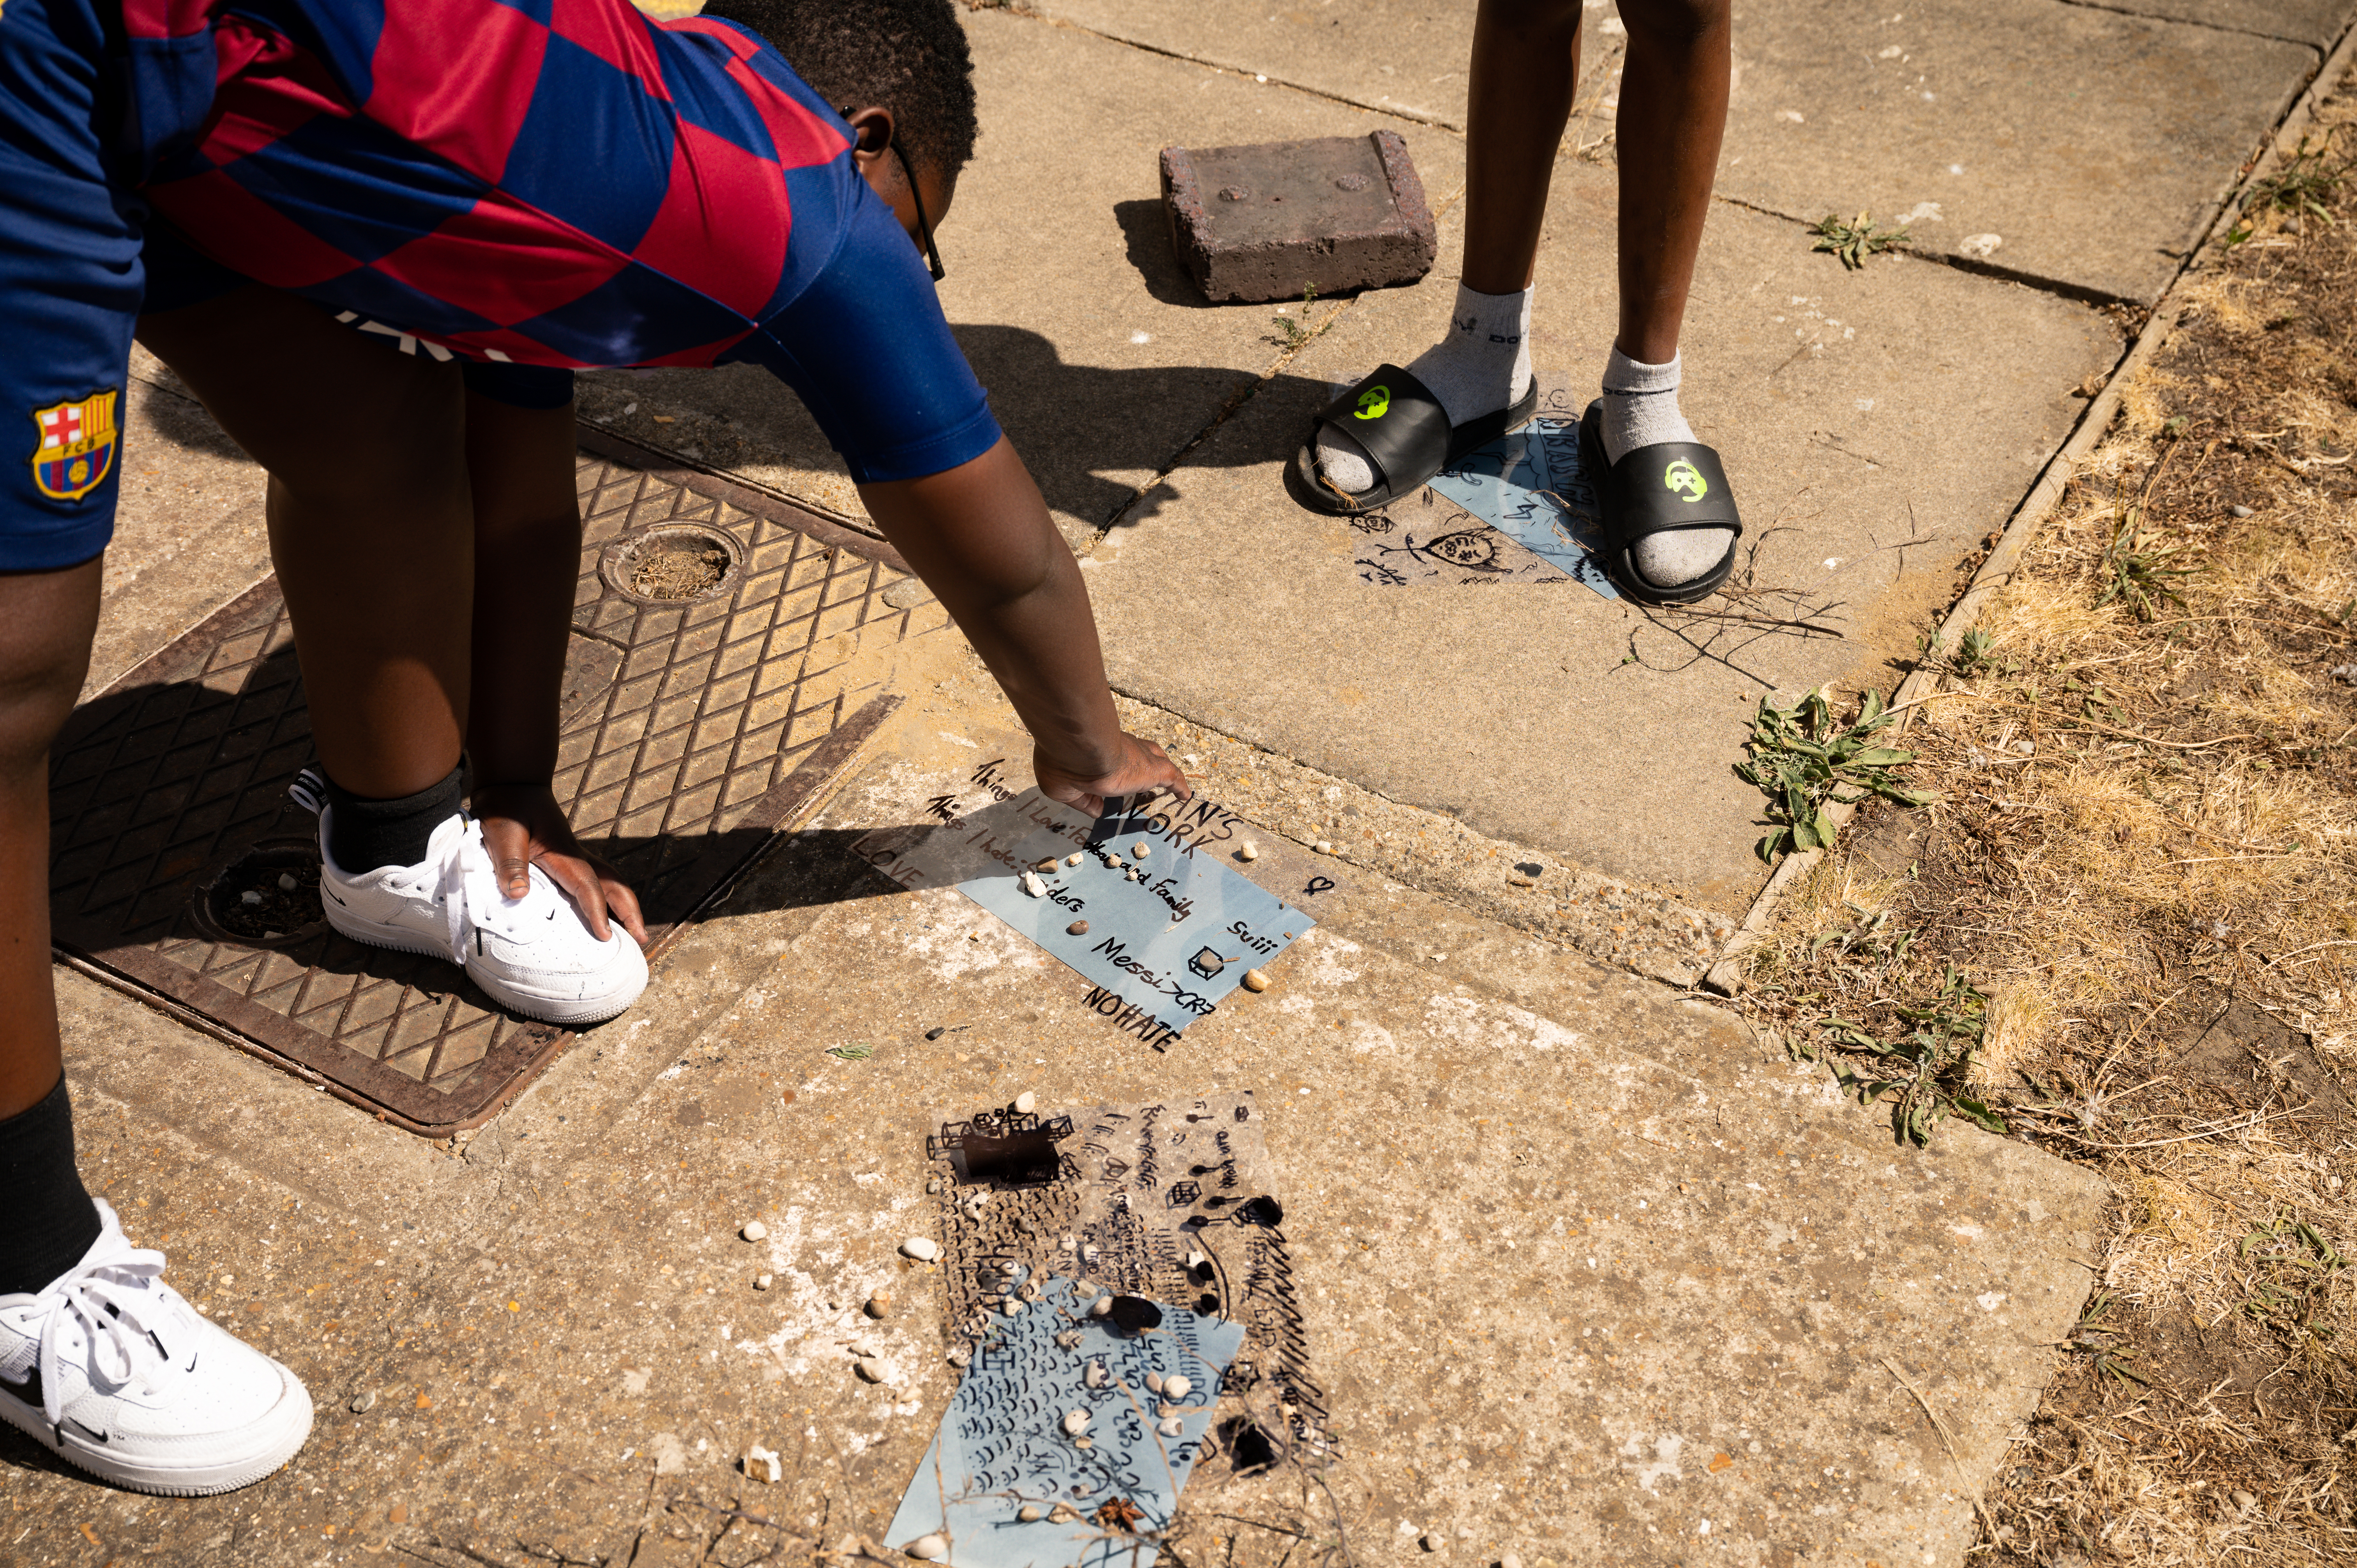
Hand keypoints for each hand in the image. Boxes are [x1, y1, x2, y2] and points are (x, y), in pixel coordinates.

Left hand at [470, 782, 647, 945]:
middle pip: (612, 882)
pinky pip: (594, 879)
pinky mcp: (566, 855)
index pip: (586, 885)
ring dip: (623, 904)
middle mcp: (574, 854)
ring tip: (632, 929)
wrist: (513, 781)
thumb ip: (510, 862)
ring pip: (608, 880)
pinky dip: (607, 897)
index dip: (597, 911)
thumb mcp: (503, 832)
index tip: (605, 936)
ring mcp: (573, 854)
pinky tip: (605, 910)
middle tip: (641, 937)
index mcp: (561, 852)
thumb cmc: (506, 806)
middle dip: (629, 910)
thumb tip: (518, 894)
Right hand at [1033, 732, 1192, 818]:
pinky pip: (1172, 776)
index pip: (1111, 756)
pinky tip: (1184, 795)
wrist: (1080, 751)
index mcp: (1097, 750)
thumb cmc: (1065, 764)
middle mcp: (1120, 748)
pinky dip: (1178, 786)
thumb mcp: (1065, 789)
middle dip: (1142, 760)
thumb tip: (1097, 810)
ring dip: (1160, 770)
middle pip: (1138, 751)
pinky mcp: (1153, 769)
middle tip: (1143, 775)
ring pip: (1156, 760)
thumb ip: (1084, 801)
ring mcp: (1139, 757)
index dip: (1113, 768)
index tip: (1111, 780)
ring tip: (1168, 782)